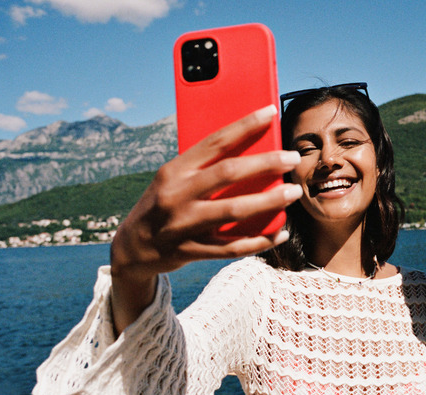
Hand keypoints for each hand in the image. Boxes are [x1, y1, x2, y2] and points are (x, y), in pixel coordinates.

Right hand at [110, 105, 301, 332]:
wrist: (132, 248)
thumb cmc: (162, 205)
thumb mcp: (173, 180)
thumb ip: (203, 168)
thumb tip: (251, 151)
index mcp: (174, 171)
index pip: (214, 141)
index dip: (244, 125)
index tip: (270, 112)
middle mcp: (177, 195)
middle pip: (228, 173)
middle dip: (265, 163)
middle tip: (293, 158)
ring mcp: (184, 225)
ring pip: (234, 210)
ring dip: (269, 201)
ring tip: (294, 192)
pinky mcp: (192, 251)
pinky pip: (233, 247)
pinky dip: (260, 241)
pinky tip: (281, 233)